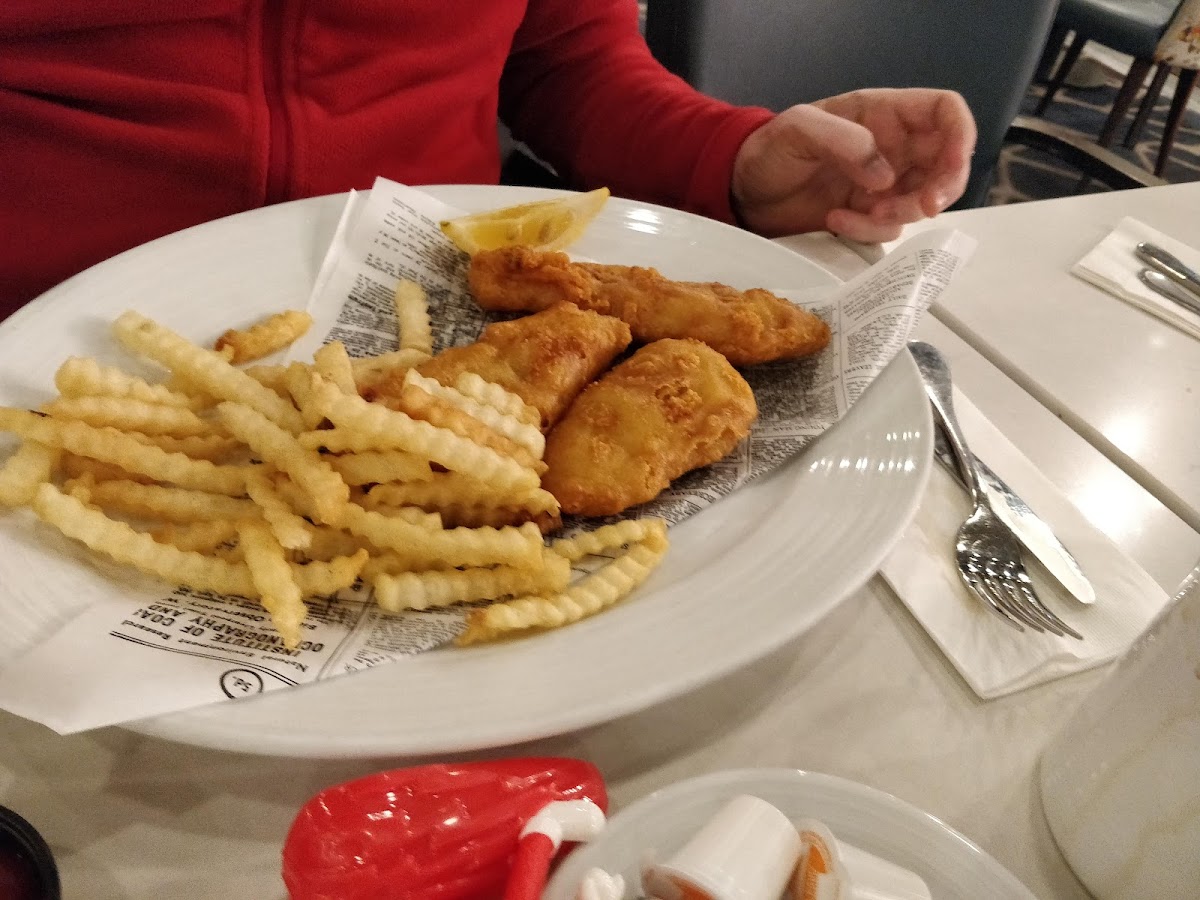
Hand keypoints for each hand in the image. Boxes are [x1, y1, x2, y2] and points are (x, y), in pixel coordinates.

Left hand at [731, 88, 976, 241]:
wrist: (743, 191)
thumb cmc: (767, 149)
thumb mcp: (798, 130)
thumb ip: (843, 140)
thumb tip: (884, 174)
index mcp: (884, 114)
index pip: (945, 112)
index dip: (960, 135)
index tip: (952, 166)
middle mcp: (892, 147)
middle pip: (947, 163)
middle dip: (941, 188)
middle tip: (923, 206)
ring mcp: (883, 183)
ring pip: (922, 202)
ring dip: (899, 215)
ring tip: (857, 212)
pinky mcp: (868, 214)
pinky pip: (889, 228)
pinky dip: (869, 231)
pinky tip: (835, 221)